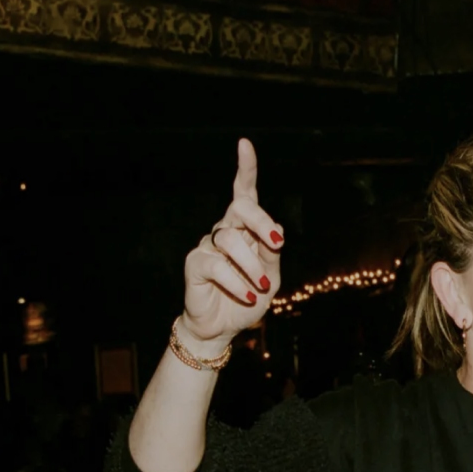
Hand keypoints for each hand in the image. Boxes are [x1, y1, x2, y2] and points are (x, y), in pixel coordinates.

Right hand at [179, 138, 283, 354]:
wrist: (224, 326)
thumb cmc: (250, 296)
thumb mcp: (271, 276)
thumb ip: (272, 252)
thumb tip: (276, 227)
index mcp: (245, 229)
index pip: (244, 193)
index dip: (245, 168)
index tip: (245, 145)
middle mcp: (225, 231)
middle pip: (241, 208)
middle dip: (261, 222)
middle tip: (277, 245)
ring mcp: (208, 245)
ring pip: (231, 240)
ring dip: (252, 265)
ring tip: (262, 286)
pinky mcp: (195, 264)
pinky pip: (216, 265)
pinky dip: (237, 281)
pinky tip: (248, 294)